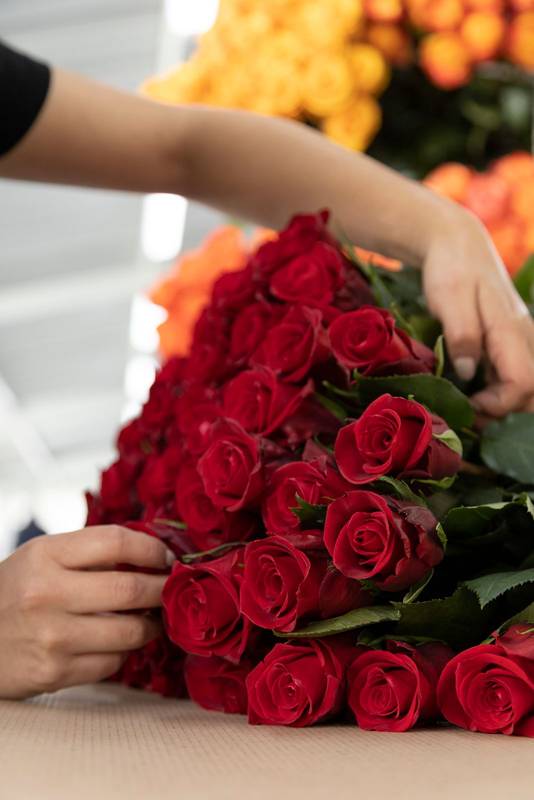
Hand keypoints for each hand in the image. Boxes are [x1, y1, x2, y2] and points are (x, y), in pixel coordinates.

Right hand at [0, 526, 173, 698]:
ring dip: (151, 625)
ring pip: (129, 632)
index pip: (115, 542)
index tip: (167, 557)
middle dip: (162, 589)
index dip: (151, 549)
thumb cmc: (15, 592)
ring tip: (153, 617)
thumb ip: (91, 552)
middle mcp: (46, 594)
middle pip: (130, 589)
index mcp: (45, 555)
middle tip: (172, 589)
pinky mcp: (54, 673)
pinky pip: (112, 663)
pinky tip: (120, 642)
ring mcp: (51, 637)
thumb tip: (154, 553)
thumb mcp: (42, 557)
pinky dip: (124, 652)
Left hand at [422, 208, 533, 417]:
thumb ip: (461, 335)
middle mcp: (524, 337)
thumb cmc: (451, 269)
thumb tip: (468, 372)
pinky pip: (515, 374)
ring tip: (469, 409)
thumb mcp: (449, 299)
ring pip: (528, 385)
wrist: (457, 244)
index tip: (468, 405)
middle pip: (533, 390)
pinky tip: (473, 394)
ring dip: (503, 404)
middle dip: (506, 411)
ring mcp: (519, 340)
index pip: (523, 383)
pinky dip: (499, 392)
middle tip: (469, 414)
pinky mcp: (509, 341)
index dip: (499, 404)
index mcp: (511, 330)